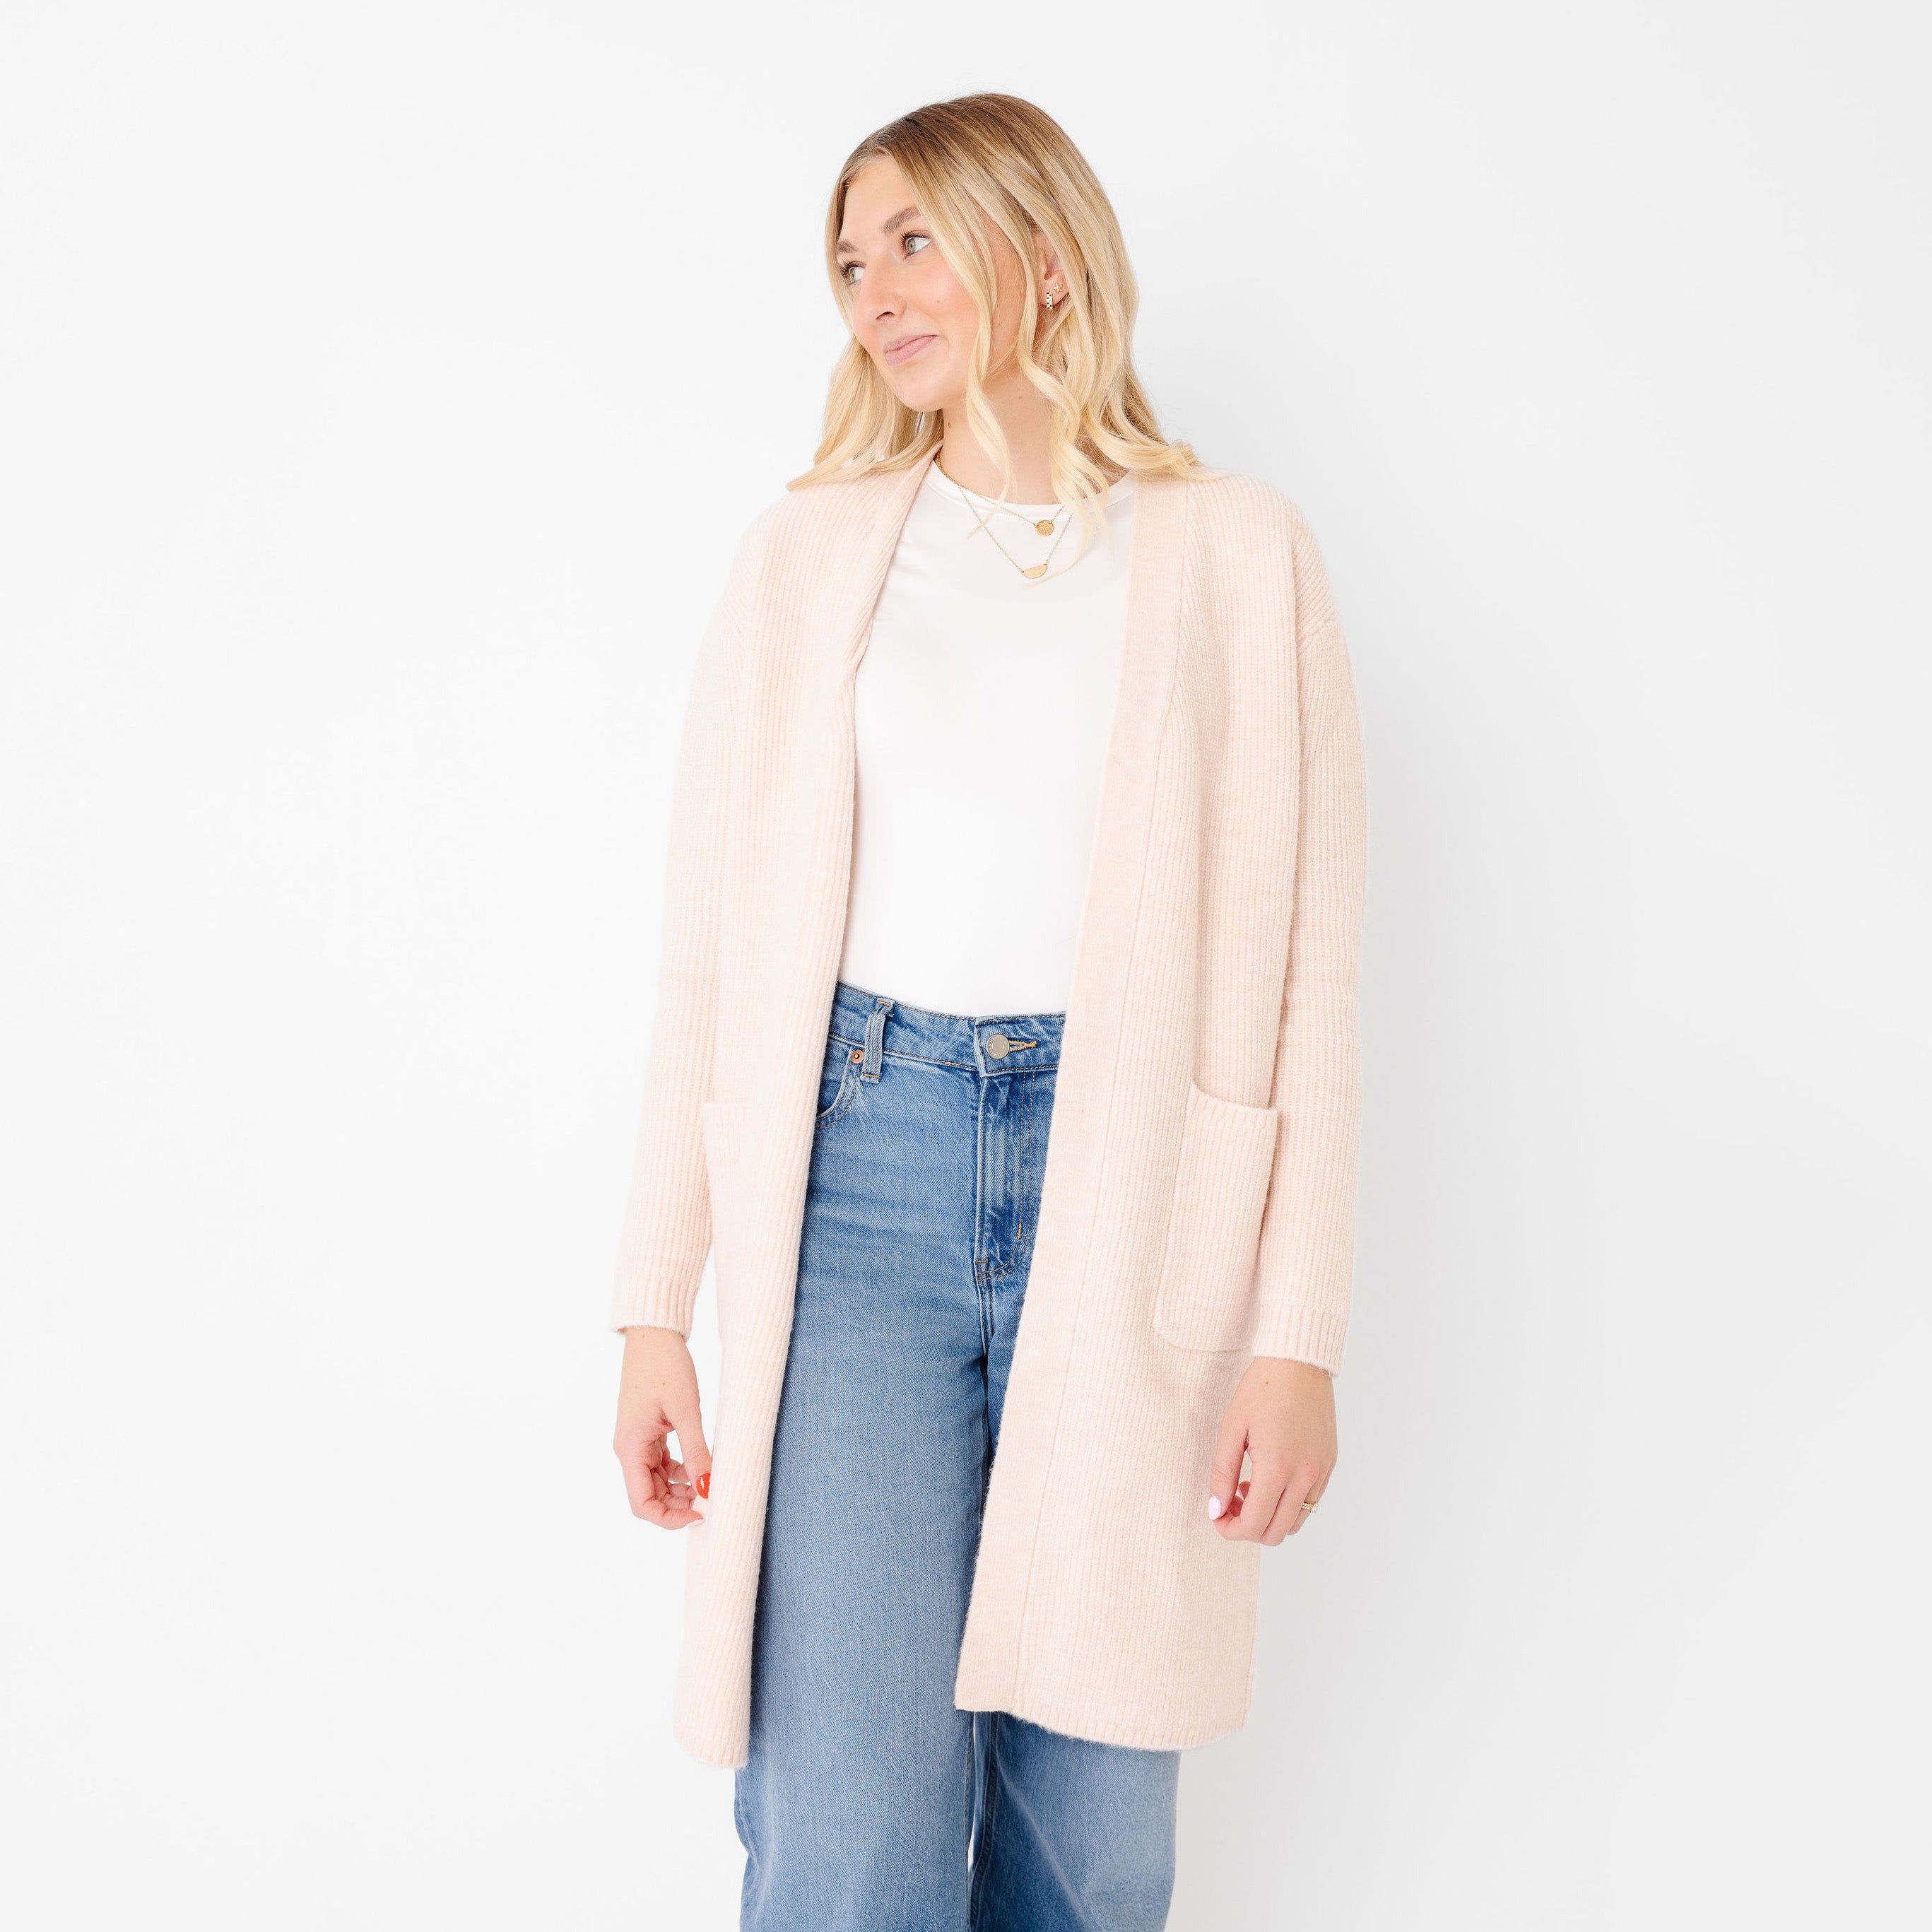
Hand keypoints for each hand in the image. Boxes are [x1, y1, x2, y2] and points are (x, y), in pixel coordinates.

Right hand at [614, 1325, 711, 1528]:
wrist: (654, 1334)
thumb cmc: (665, 1366)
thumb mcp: (685, 1410)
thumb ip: (696, 1451)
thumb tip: (707, 1488)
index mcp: (630, 1448)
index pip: (641, 1503)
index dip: (669, 1518)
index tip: (701, 1514)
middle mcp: (629, 1449)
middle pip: (650, 1496)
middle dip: (679, 1505)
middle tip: (712, 1502)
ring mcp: (638, 1441)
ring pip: (657, 1482)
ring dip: (682, 1489)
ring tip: (711, 1486)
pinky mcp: (649, 1431)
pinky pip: (662, 1464)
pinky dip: (681, 1471)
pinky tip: (702, 1467)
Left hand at [1207, 1356, 1335, 1543]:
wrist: (1298, 1363)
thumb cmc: (1261, 1390)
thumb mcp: (1231, 1429)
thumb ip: (1222, 1474)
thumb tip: (1215, 1511)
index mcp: (1277, 1468)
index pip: (1254, 1525)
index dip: (1230, 1530)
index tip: (1217, 1516)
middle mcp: (1304, 1476)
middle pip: (1275, 1533)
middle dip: (1248, 1527)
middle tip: (1231, 1502)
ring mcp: (1320, 1472)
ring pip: (1295, 1523)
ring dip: (1269, 1517)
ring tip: (1251, 1487)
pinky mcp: (1329, 1465)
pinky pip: (1310, 1503)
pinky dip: (1288, 1504)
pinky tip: (1272, 1478)